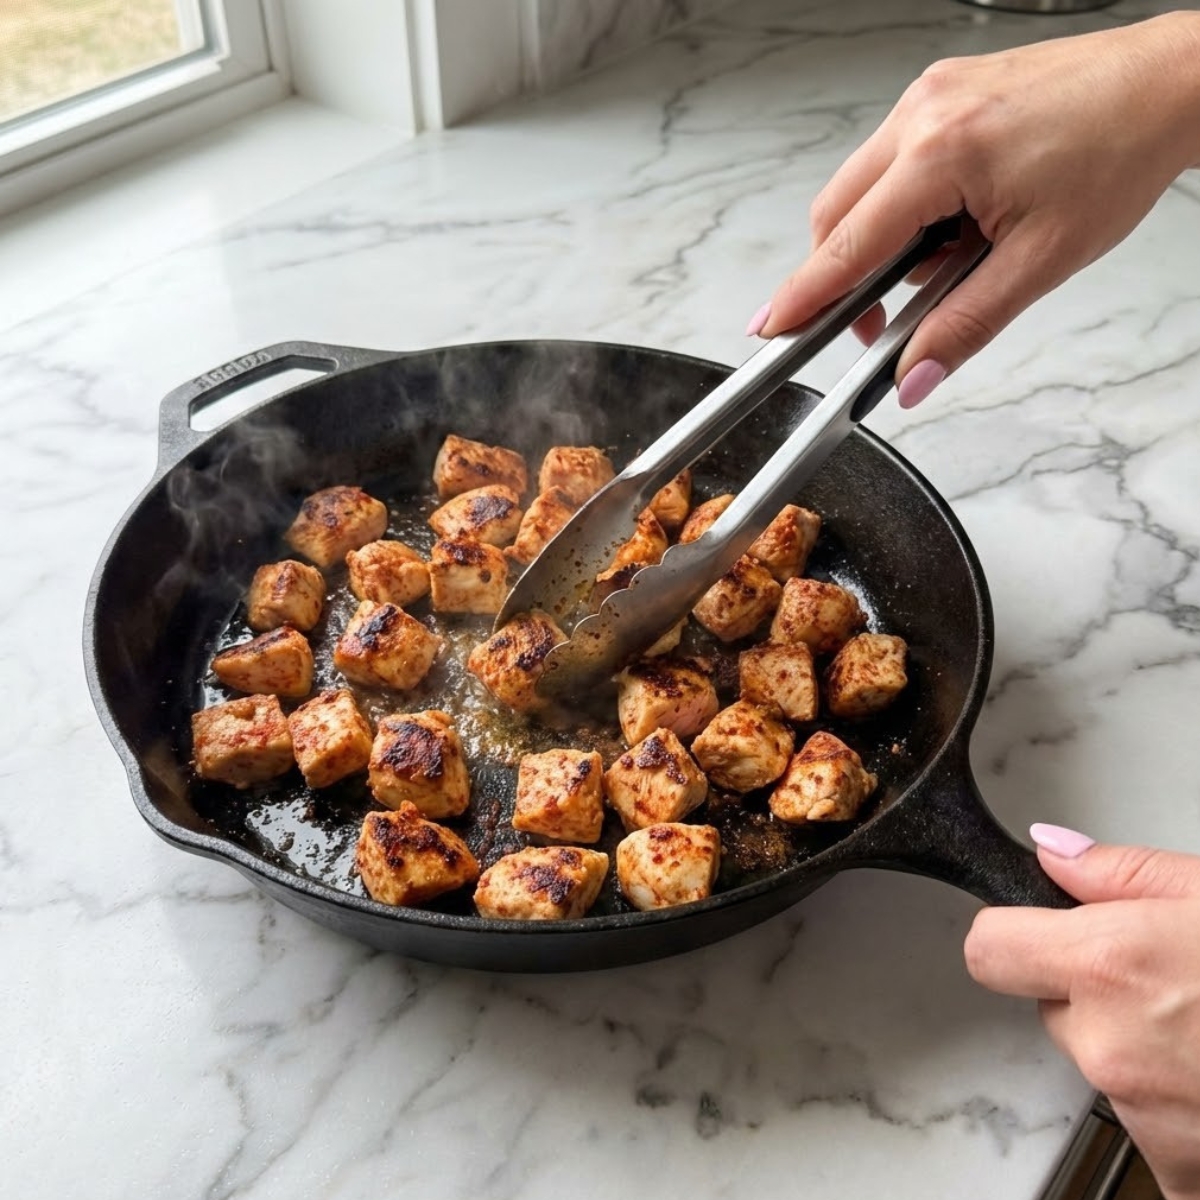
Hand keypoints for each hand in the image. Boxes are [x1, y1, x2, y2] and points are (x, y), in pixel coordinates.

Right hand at [751, 12, 1199, 406]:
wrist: (1167, 85)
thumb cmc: (1117, 153)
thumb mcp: (1042, 260)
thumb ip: (967, 325)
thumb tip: (915, 377)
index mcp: (942, 152)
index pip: (847, 242)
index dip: (804, 294)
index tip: (770, 327)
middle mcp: (922, 113)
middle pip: (835, 213)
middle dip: (841, 274)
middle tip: (874, 322)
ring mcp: (928, 96)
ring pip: (858, 186)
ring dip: (877, 238)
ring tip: (944, 262)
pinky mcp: (941, 91)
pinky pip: (890, 160)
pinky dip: (902, 204)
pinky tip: (949, 223)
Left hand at [965, 825, 1199, 1199]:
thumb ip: (1122, 874)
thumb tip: (1054, 854)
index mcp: (1111, 964)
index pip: (990, 950)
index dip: (1014, 934)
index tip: (1038, 931)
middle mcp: (1111, 1047)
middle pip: (1055, 1009)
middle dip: (1097, 992)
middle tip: (1176, 982)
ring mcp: (1145, 1118)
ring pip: (1105, 1066)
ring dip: (1143, 1050)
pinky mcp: (1180, 1172)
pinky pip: (1150, 1126)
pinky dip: (1181, 1109)